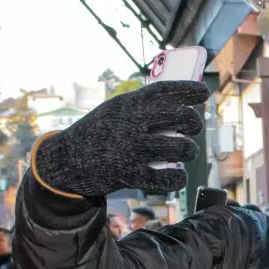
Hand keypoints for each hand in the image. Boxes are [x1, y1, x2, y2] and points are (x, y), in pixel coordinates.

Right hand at [35, 81, 209, 197]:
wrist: (64, 160)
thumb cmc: (98, 133)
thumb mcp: (114, 110)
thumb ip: (141, 106)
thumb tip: (181, 105)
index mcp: (128, 104)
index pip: (165, 90)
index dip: (189, 90)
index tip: (203, 93)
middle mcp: (132, 123)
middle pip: (183, 118)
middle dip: (195, 123)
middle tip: (192, 129)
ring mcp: (131, 149)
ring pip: (183, 148)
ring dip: (190, 150)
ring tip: (186, 151)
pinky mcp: (130, 175)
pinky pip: (169, 178)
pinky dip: (179, 178)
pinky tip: (177, 175)